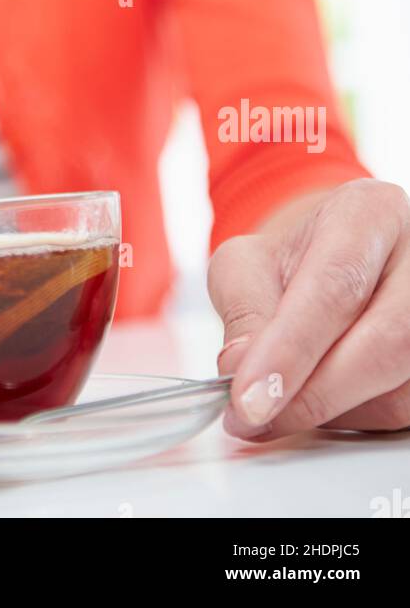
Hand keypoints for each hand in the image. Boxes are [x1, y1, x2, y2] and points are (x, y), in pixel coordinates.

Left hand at [207, 178, 409, 440]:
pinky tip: (318, 405)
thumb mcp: (248, 264)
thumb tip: (241, 367)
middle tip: (255, 417)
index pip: (336, 284)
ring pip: (400, 388)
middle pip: (386, 340)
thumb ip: (242, 310)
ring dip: (332, 412)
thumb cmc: (291, 263)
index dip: (291, 348)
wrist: (330, 266)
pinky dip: (355, 420)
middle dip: (315, 393)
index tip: (248, 397)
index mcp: (369, 214)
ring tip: (280, 404)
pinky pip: (406, 411)